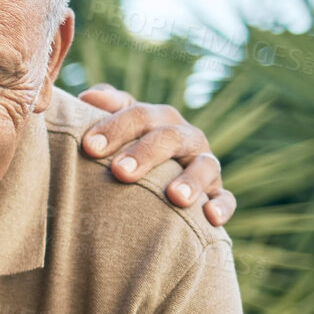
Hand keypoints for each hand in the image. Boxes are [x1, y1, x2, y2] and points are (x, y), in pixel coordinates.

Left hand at [78, 84, 234, 226]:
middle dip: (145, 153)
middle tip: (120, 171)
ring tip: (175, 196)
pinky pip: (225, 198)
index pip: (138, 115)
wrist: (149, 181)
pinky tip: (210, 217)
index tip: (89, 146)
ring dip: (191, 180)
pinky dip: (221, 206)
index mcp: (156, 119)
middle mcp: (183, 137)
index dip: (115, 127)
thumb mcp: (114, 127)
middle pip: (169, 137)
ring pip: (204, 165)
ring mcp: (203, 164)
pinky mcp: (216, 192)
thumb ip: (104, 109)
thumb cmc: (122, 150)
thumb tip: (88, 96)